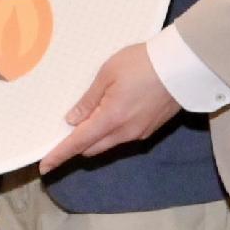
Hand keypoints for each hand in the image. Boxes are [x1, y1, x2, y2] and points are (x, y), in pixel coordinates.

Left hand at [42, 40, 182, 170]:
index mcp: (111, 119)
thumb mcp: (107, 74)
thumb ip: (89, 100)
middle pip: (92, 148)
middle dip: (76, 145)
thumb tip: (73, 120)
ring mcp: (140, 133)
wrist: (185, 65)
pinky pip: (123, 137)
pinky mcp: (152, 129)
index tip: (45, 166)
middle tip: (64, 131)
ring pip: (109, 144)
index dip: (60, 155)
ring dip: (95, 137)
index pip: (78, 143)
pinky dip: (111, 132)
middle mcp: (125, 133)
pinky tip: (112, 114)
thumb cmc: (143, 63)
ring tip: (89, 118)